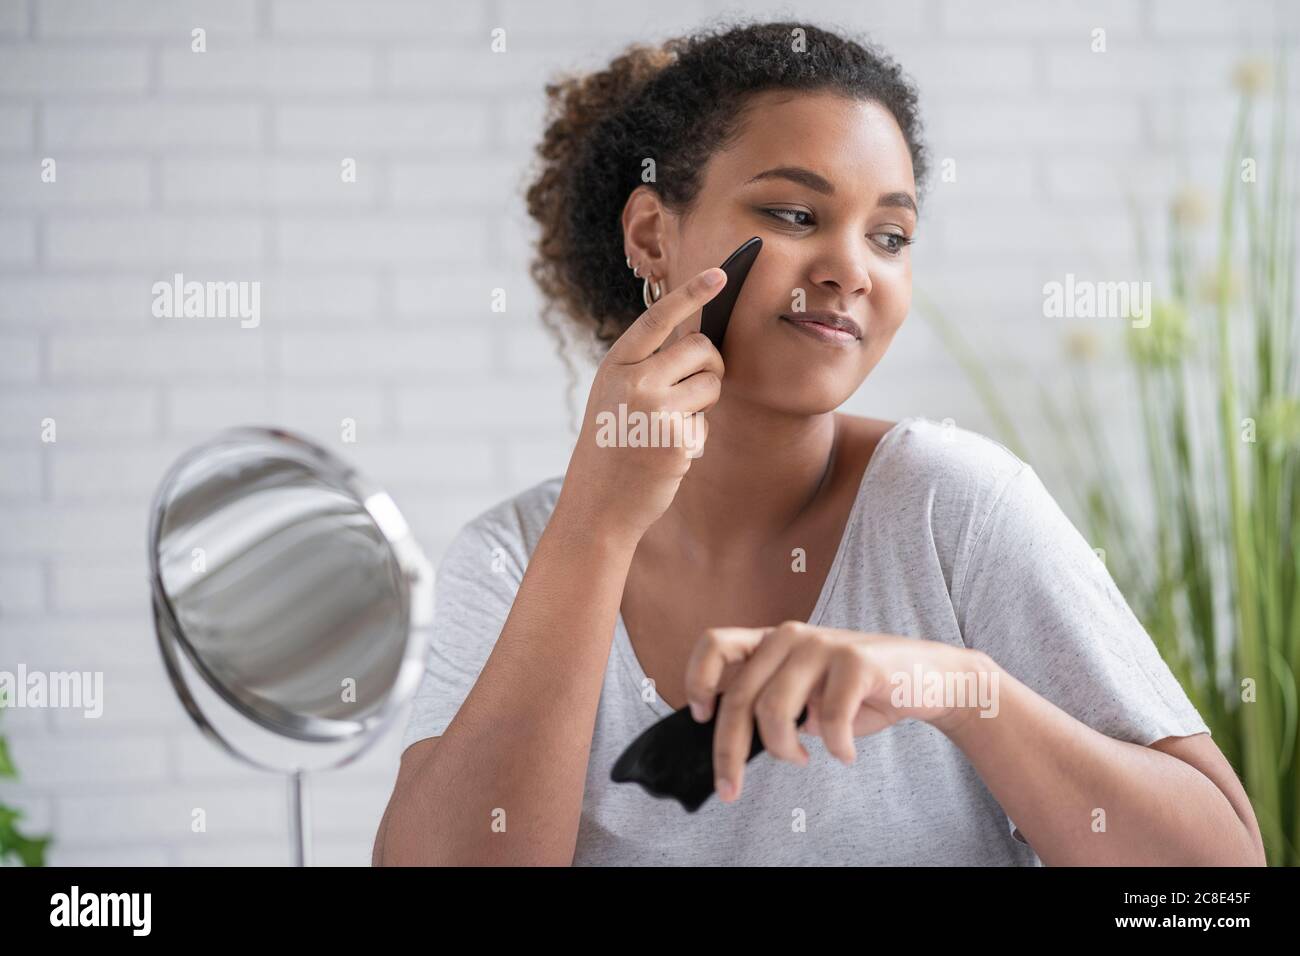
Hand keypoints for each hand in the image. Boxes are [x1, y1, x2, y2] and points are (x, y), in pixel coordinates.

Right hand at [555, 266, 727, 547]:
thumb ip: (648, 366)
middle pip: (701, 348)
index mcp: (617, 364)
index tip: (721, 273)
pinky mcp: (676, 437)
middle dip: (710, 364)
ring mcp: (655, 409)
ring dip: (704, 403)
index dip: (691, 293)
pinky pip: (706, 423)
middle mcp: (634, 380)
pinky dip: (694, 438)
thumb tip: (701, 340)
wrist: (597, 503)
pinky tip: (666, 455)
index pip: (658, 318)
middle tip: (696, 388)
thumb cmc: (612, 445)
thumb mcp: (616, 395)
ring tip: (670, 426)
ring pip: (712, 383)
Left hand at [683, 621, 996, 802]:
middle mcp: (792, 636)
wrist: (933, 678)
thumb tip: (732, 740)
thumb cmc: (863, 692)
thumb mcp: (808, 695)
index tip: (700, 716)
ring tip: (804, 759)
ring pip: (773, 709)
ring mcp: (824, 644)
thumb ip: (773, 704)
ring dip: (784, 750)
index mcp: (774, 641)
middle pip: (739, 696)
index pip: (715, 643)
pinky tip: (845, 753)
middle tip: (731, 789)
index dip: (697, 679)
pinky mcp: (856, 660)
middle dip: (729, 752)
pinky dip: (835, 747)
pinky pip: (827, 719)